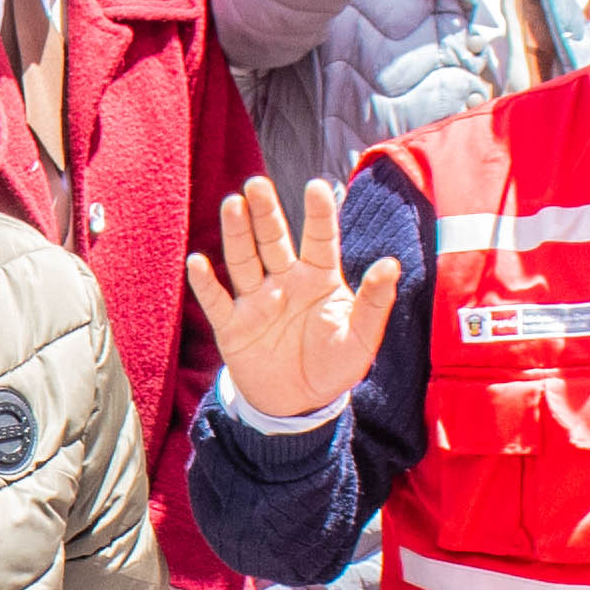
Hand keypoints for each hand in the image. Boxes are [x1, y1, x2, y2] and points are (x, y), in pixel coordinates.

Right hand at [184, 174, 405, 422]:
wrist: (299, 405)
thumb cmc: (333, 366)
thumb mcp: (361, 339)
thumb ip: (374, 302)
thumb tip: (391, 264)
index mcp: (319, 278)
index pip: (320, 238)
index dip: (318, 213)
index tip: (317, 185)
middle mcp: (285, 281)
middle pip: (273, 240)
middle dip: (265, 212)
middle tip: (257, 184)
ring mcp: (257, 301)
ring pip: (243, 260)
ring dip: (237, 233)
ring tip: (232, 204)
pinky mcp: (233, 326)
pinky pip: (217, 301)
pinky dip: (206, 283)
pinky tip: (198, 263)